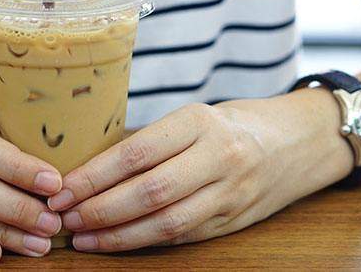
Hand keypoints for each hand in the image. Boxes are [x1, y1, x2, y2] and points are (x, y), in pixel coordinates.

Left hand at [47, 96, 351, 251]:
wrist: (298, 141)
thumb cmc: (232, 123)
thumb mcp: (195, 117)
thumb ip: (153, 141)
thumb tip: (90, 168)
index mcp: (200, 122)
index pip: (137, 152)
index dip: (95, 175)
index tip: (61, 188)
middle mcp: (218, 157)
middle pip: (149, 192)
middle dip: (100, 209)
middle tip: (62, 217)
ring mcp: (230, 193)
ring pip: (166, 223)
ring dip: (118, 236)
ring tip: (82, 237)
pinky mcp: (234, 220)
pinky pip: (183, 236)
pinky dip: (145, 243)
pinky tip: (116, 243)